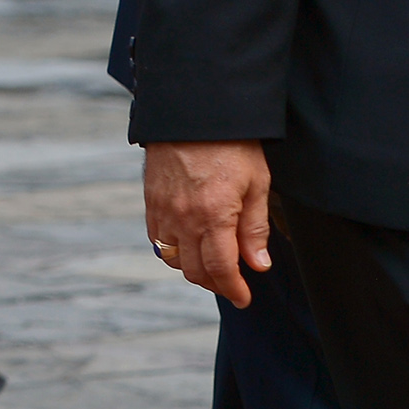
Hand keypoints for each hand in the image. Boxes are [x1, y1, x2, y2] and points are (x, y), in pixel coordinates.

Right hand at [143, 139, 271, 307]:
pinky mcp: (151, 199)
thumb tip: (257, 265)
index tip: (243, 298)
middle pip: (195, 270)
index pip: (221, 269)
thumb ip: (255, 229)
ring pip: (173, 258)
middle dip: (216, 284)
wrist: (194, 110)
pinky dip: (173, 249)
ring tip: (212, 265)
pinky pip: (157, 238)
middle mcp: (183, 218)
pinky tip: (189, 244)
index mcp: (214, 216)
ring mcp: (163, 209)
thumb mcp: (257, 184)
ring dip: (193, 269)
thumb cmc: (231, 143)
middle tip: (233, 284)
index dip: (233, 290)